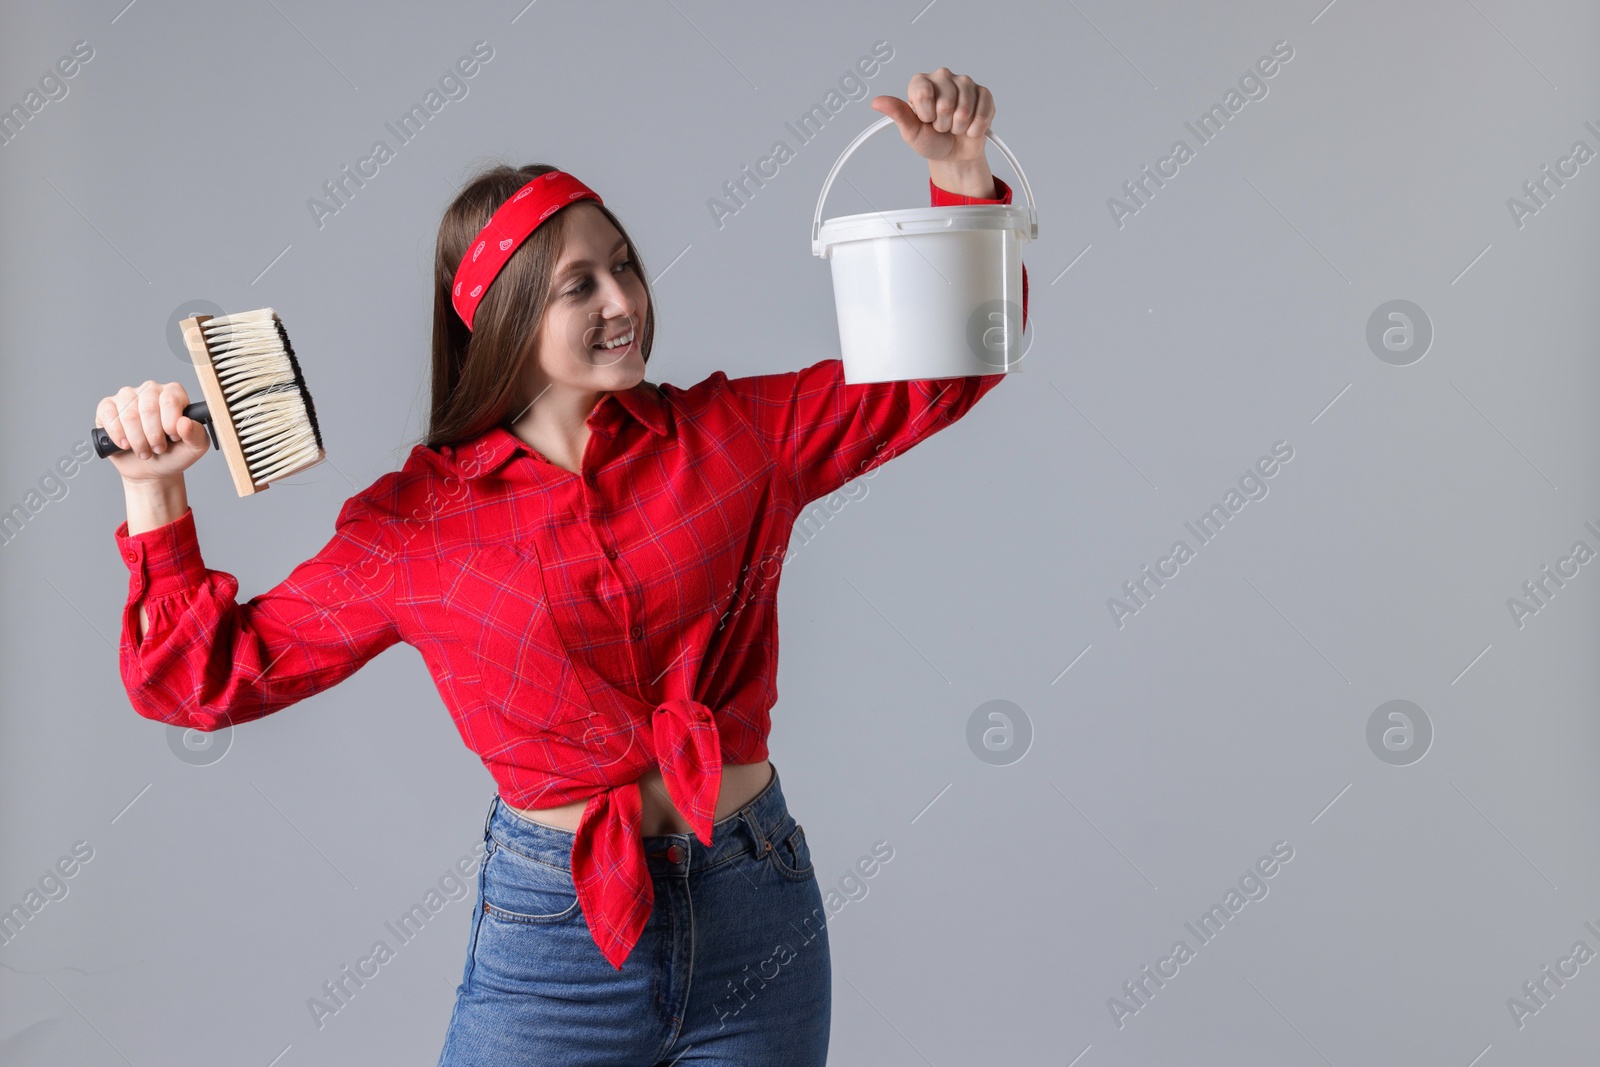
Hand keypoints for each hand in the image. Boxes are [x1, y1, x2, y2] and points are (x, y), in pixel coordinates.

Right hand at [96, 380, 209, 482]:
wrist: (152, 469)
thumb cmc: (174, 454)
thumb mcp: (194, 448)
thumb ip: (196, 434)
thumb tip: (185, 423)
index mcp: (174, 393)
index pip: (170, 399)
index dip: (170, 423)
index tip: (174, 438)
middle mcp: (150, 390)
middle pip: (148, 407)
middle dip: (153, 435)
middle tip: (158, 449)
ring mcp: (127, 396)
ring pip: (128, 414)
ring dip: (137, 439)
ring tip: (144, 451)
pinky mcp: (107, 407)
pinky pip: (108, 415)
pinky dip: (117, 435)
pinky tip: (125, 445)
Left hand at [871, 67, 997, 196]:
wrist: (953, 154)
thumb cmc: (930, 140)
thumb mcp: (911, 131)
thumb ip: (897, 114)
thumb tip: (877, 102)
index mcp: (921, 83)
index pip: (924, 94)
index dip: (926, 115)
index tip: (926, 120)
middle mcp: (942, 77)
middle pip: (946, 103)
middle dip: (943, 124)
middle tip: (941, 126)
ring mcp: (965, 83)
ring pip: (965, 108)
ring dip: (959, 127)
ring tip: (954, 127)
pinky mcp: (983, 93)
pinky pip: (983, 112)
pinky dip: (976, 128)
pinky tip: (970, 128)